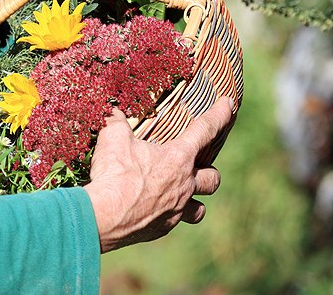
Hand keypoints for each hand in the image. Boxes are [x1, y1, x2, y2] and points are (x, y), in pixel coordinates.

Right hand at [84, 97, 233, 252]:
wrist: (103, 216)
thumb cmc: (113, 173)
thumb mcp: (113, 138)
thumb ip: (117, 122)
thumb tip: (112, 112)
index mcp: (178, 157)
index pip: (206, 129)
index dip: (219, 115)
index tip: (229, 104)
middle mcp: (184, 184)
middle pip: (213, 178)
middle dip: (210, 171)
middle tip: (197, 167)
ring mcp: (176, 209)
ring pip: (199, 209)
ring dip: (195, 201)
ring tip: (182, 196)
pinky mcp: (162, 228)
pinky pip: (172, 221)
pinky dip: (166, 215)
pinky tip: (152, 210)